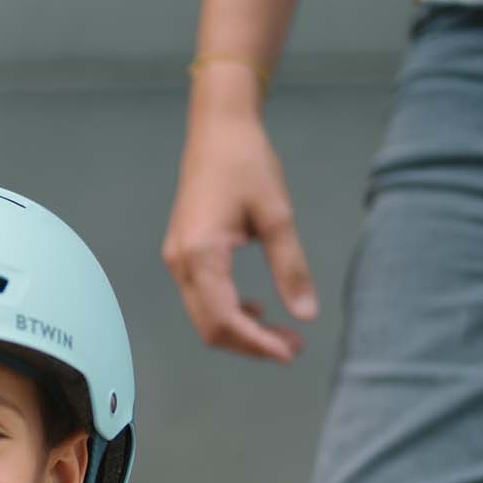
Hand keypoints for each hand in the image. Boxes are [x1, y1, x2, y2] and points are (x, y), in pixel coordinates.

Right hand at [161, 96, 317, 362]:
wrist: (216, 129)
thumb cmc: (247, 162)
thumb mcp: (277, 215)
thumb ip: (290, 268)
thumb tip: (306, 315)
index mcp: (201, 254)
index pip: (224, 319)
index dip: (256, 344)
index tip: (289, 352)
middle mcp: (180, 265)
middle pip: (210, 328)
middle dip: (250, 345)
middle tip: (292, 347)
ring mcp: (176, 262)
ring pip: (204, 318)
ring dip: (241, 332)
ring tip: (281, 333)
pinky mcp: (181, 257)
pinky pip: (202, 300)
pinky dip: (229, 313)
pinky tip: (256, 310)